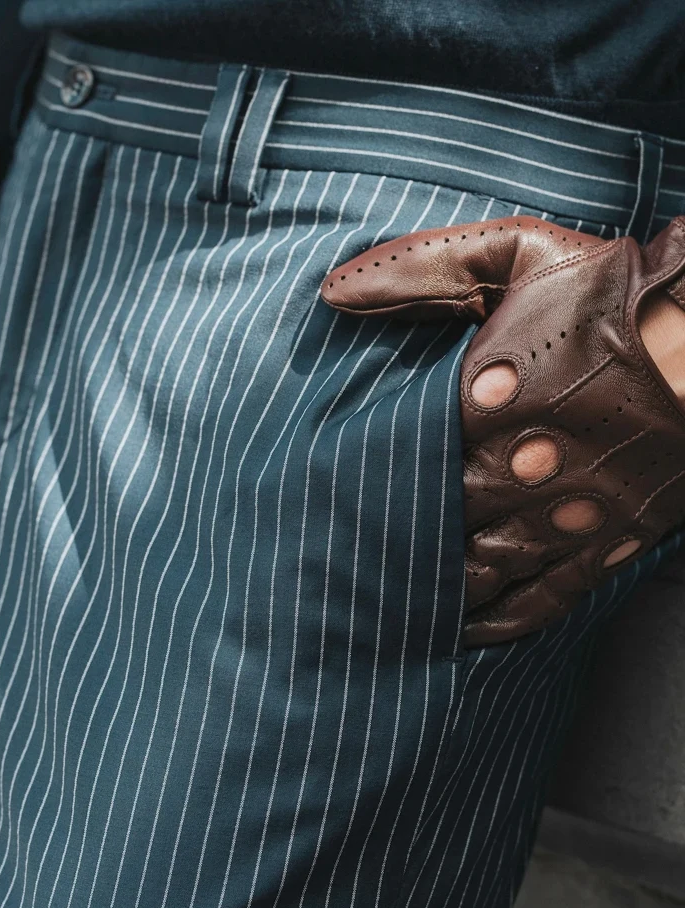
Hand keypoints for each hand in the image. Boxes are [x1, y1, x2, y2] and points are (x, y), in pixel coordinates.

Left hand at [321, 216, 684, 645]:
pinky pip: (540, 598)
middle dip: (387, 540)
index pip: (398, 455)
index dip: (354, 480)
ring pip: (477, 571)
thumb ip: (418, 268)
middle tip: (337, 560)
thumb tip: (330, 291)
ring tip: (386, 604)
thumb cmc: (614, 290)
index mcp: (485, 400)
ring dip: (431, 588)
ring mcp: (564, 513)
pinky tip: (463, 630)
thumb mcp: (514, 254)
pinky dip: (496, 620)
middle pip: (432, 521)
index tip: (318, 492)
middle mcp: (519, 468)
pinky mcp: (605, 542)